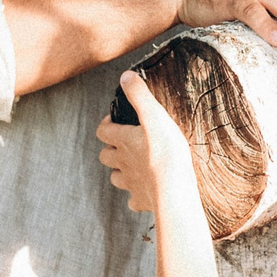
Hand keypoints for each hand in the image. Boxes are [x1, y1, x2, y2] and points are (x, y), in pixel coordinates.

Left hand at [98, 73, 196, 217]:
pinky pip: (133, 200)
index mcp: (123, 141)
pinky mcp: (141, 200)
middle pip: (105, 156)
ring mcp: (130, 183)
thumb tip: (125, 76)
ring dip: (120, 171)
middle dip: (111, 149)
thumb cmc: (166, 151)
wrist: (174, 190)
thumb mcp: (155, 116)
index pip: (103, 131)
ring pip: (116, 178)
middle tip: (124, 144)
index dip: (106, 124)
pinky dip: (136, 195)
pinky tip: (145, 191)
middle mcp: (122, 162)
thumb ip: (139, 95)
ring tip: (132, 166)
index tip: (114, 120)